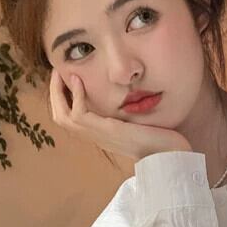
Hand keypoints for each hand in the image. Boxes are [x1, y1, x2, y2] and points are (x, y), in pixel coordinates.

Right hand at [49, 70, 191, 161]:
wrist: (171, 154)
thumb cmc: (161, 139)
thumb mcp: (139, 121)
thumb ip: (128, 111)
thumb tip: (129, 94)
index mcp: (101, 135)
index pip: (71, 119)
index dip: (63, 99)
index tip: (66, 78)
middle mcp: (97, 137)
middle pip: (60, 118)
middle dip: (55, 94)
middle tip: (56, 72)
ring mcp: (100, 135)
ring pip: (63, 116)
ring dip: (59, 92)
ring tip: (61, 73)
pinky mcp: (108, 131)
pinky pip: (79, 114)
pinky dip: (75, 95)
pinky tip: (79, 81)